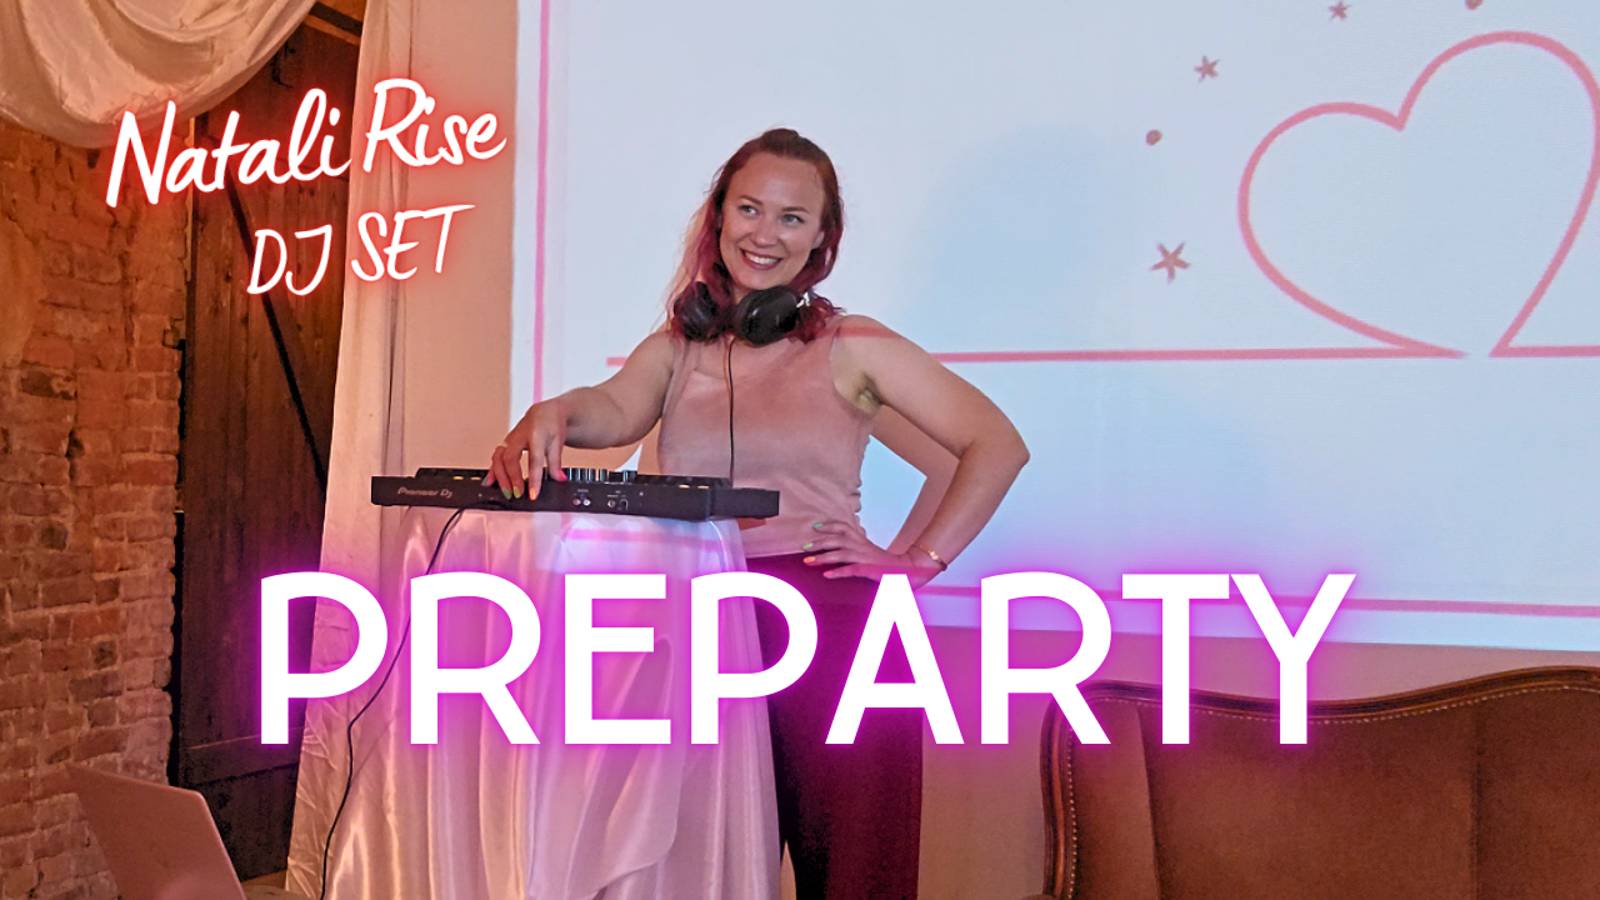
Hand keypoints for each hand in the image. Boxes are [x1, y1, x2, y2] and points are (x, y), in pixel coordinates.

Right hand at [484, 400, 567, 498]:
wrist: (545, 413)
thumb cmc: (551, 425)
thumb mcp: (558, 442)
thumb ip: (556, 462)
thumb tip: (559, 479)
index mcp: (536, 434)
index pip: (534, 459)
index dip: (533, 478)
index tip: (533, 494)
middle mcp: (519, 436)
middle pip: (510, 458)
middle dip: (512, 478)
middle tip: (517, 494)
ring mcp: (510, 439)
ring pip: (499, 457)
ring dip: (500, 477)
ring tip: (506, 492)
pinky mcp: (505, 443)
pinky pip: (495, 457)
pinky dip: (492, 471)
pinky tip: (490, 482)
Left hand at [800, 520, 942, 587]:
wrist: (907, 569)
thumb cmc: (884, 563)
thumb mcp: (868, 551)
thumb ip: (854, 546)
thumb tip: (838, 547)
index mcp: (861, 539)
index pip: (843, 526)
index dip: (828, 524)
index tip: (814, 526)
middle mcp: (861, 545)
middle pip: (837, 539)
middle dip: (819, 542)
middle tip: (804, 546)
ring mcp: (865, 557)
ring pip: (841, 554)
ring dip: (823, 557)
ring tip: (808, 561)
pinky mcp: (869, 569)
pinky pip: (851, 570)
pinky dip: (838, 572)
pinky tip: (826, 575)